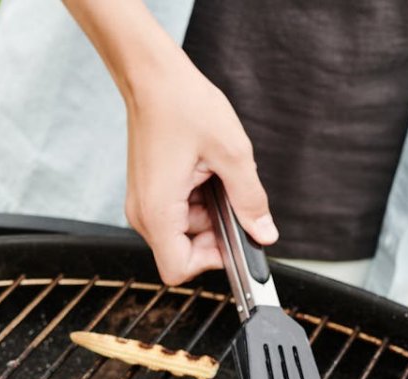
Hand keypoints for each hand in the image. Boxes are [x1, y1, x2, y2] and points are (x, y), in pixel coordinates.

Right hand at [123, 52, 277, 285]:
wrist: (152, 78)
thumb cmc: (183, 105)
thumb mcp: (232, 153)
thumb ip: (250, 200)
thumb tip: (264, 233)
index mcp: (159, 211)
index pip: (178, 270)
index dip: (210, 262)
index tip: (233, 239)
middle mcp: (143, 214)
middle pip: (181, 253)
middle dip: (213, 234)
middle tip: (231, 200)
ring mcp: (143, 204)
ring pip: (181, 234)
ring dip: (206, 214)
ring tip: (216, 176)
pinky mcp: (147, 193)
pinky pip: (175, 215)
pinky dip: (195, 203)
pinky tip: (203, 173)